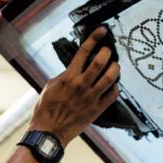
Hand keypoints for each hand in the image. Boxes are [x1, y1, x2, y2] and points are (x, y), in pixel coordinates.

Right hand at [32, 29, 119, 144]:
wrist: (49, 132)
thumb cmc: (46, 109)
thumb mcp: (51, 85)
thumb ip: (65, 75)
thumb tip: (75, 67)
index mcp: (69, 77)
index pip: (84, 51)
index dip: (95, 37)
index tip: (102, 31)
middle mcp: (82, 85)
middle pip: (100, 62)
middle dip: (107, 52)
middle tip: (108, 51)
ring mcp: (91, 98)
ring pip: (110, 77)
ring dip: (115, 68)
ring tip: (115, 66)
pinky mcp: (96, 110)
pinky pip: (112, 95)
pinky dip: (116, 87)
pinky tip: (114, 85)